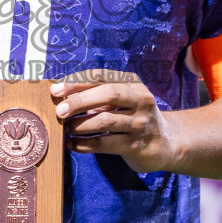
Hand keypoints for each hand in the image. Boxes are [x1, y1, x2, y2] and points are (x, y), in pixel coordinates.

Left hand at [51, 69, 178, 173]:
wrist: (166, 144)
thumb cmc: (134, 117)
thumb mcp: (123, 100)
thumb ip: (97, 94)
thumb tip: (60, 94)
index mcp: (133, 84)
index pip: (102, 76)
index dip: (77, 82)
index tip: (55, 89)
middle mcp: (140, 100)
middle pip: (108, 94)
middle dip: (79, 101)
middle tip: (59, 111)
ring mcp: (140, 123)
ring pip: (105, 121)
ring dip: (80, 125)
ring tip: (65, 129)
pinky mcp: (136, 146)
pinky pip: (105, 144)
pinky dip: (85, 144)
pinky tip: (73, 144)